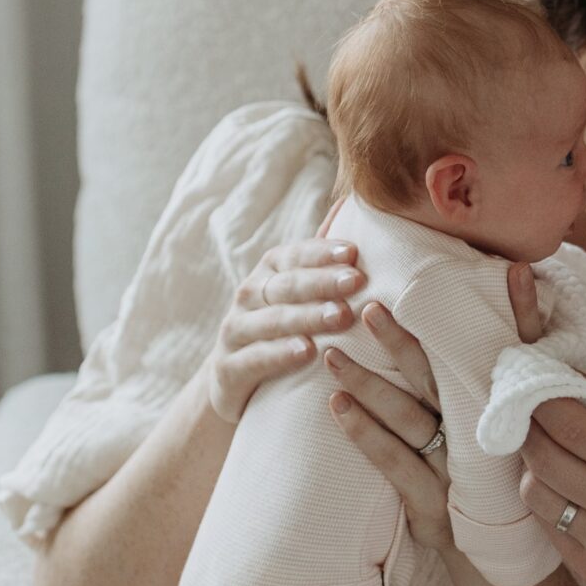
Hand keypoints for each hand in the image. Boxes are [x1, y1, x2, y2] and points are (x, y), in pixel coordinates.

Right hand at [206, 237, 364, 423]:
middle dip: (323, 282)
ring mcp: (235, 331)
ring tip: (341, 316)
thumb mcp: (298, 294)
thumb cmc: (279, 330)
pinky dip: (280, 354)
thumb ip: (320, 255)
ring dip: (308, 316)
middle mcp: (248, 296)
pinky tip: (307, 351)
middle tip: (357, 281)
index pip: (294, 256)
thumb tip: (346, 202)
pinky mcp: (228, 369)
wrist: (231, 383)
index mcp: (268, 273)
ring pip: (273, 320)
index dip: (322, 252)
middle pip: (287, 285)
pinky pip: (255, 359)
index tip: (354, 252)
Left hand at [322, 262, 540, 554]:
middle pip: (443, 379)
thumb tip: (512, 325)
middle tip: (368, 307)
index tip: (516, 272)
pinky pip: (393, 462)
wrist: (508, 564)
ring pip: (409, 416)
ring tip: (330, 354)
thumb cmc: (508, 488)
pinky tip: (337, 406)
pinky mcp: (432, 505)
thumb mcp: (522, 438)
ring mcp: (457, 472)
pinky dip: (365, 433)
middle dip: (403, 342)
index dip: (522, 313)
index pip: (522, 353)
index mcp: (508, 414)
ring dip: (368, 382)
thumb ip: (511, 385)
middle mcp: (485, 437)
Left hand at [518, 380, 585, 585]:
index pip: (570, 424)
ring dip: (535, 464)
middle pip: (543, 457)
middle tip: (533, 409)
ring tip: (552, 447)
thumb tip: (574, 378)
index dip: (543, 399)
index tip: (535, 382)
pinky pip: (548, 529)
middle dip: (529, 426)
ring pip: (535, 495)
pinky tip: (567, 485)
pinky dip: (549, 500)